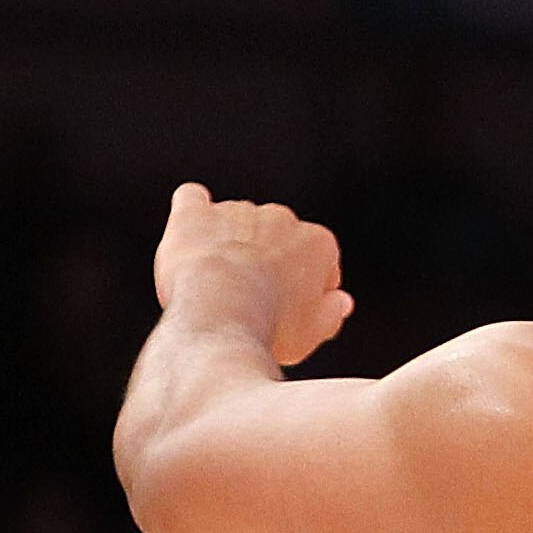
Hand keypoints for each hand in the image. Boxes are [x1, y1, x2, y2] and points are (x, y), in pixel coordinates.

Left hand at [155, 182, 351, 365]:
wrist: (220, 316)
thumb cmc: (270, 328)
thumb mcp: (313, 332)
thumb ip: (331, 313)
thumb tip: (340, 302)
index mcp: (318, 243)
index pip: (320, 260)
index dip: (307, 287)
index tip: (291, 310)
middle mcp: (282, 218)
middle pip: (278, 238)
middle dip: (268, 261)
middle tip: (253, 299)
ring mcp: (237, 212)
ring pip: (237, 223)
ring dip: (231, 244)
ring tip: (216, 285)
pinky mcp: (197, 214)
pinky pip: (193, 199)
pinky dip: (193, 214)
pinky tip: (192, 233)